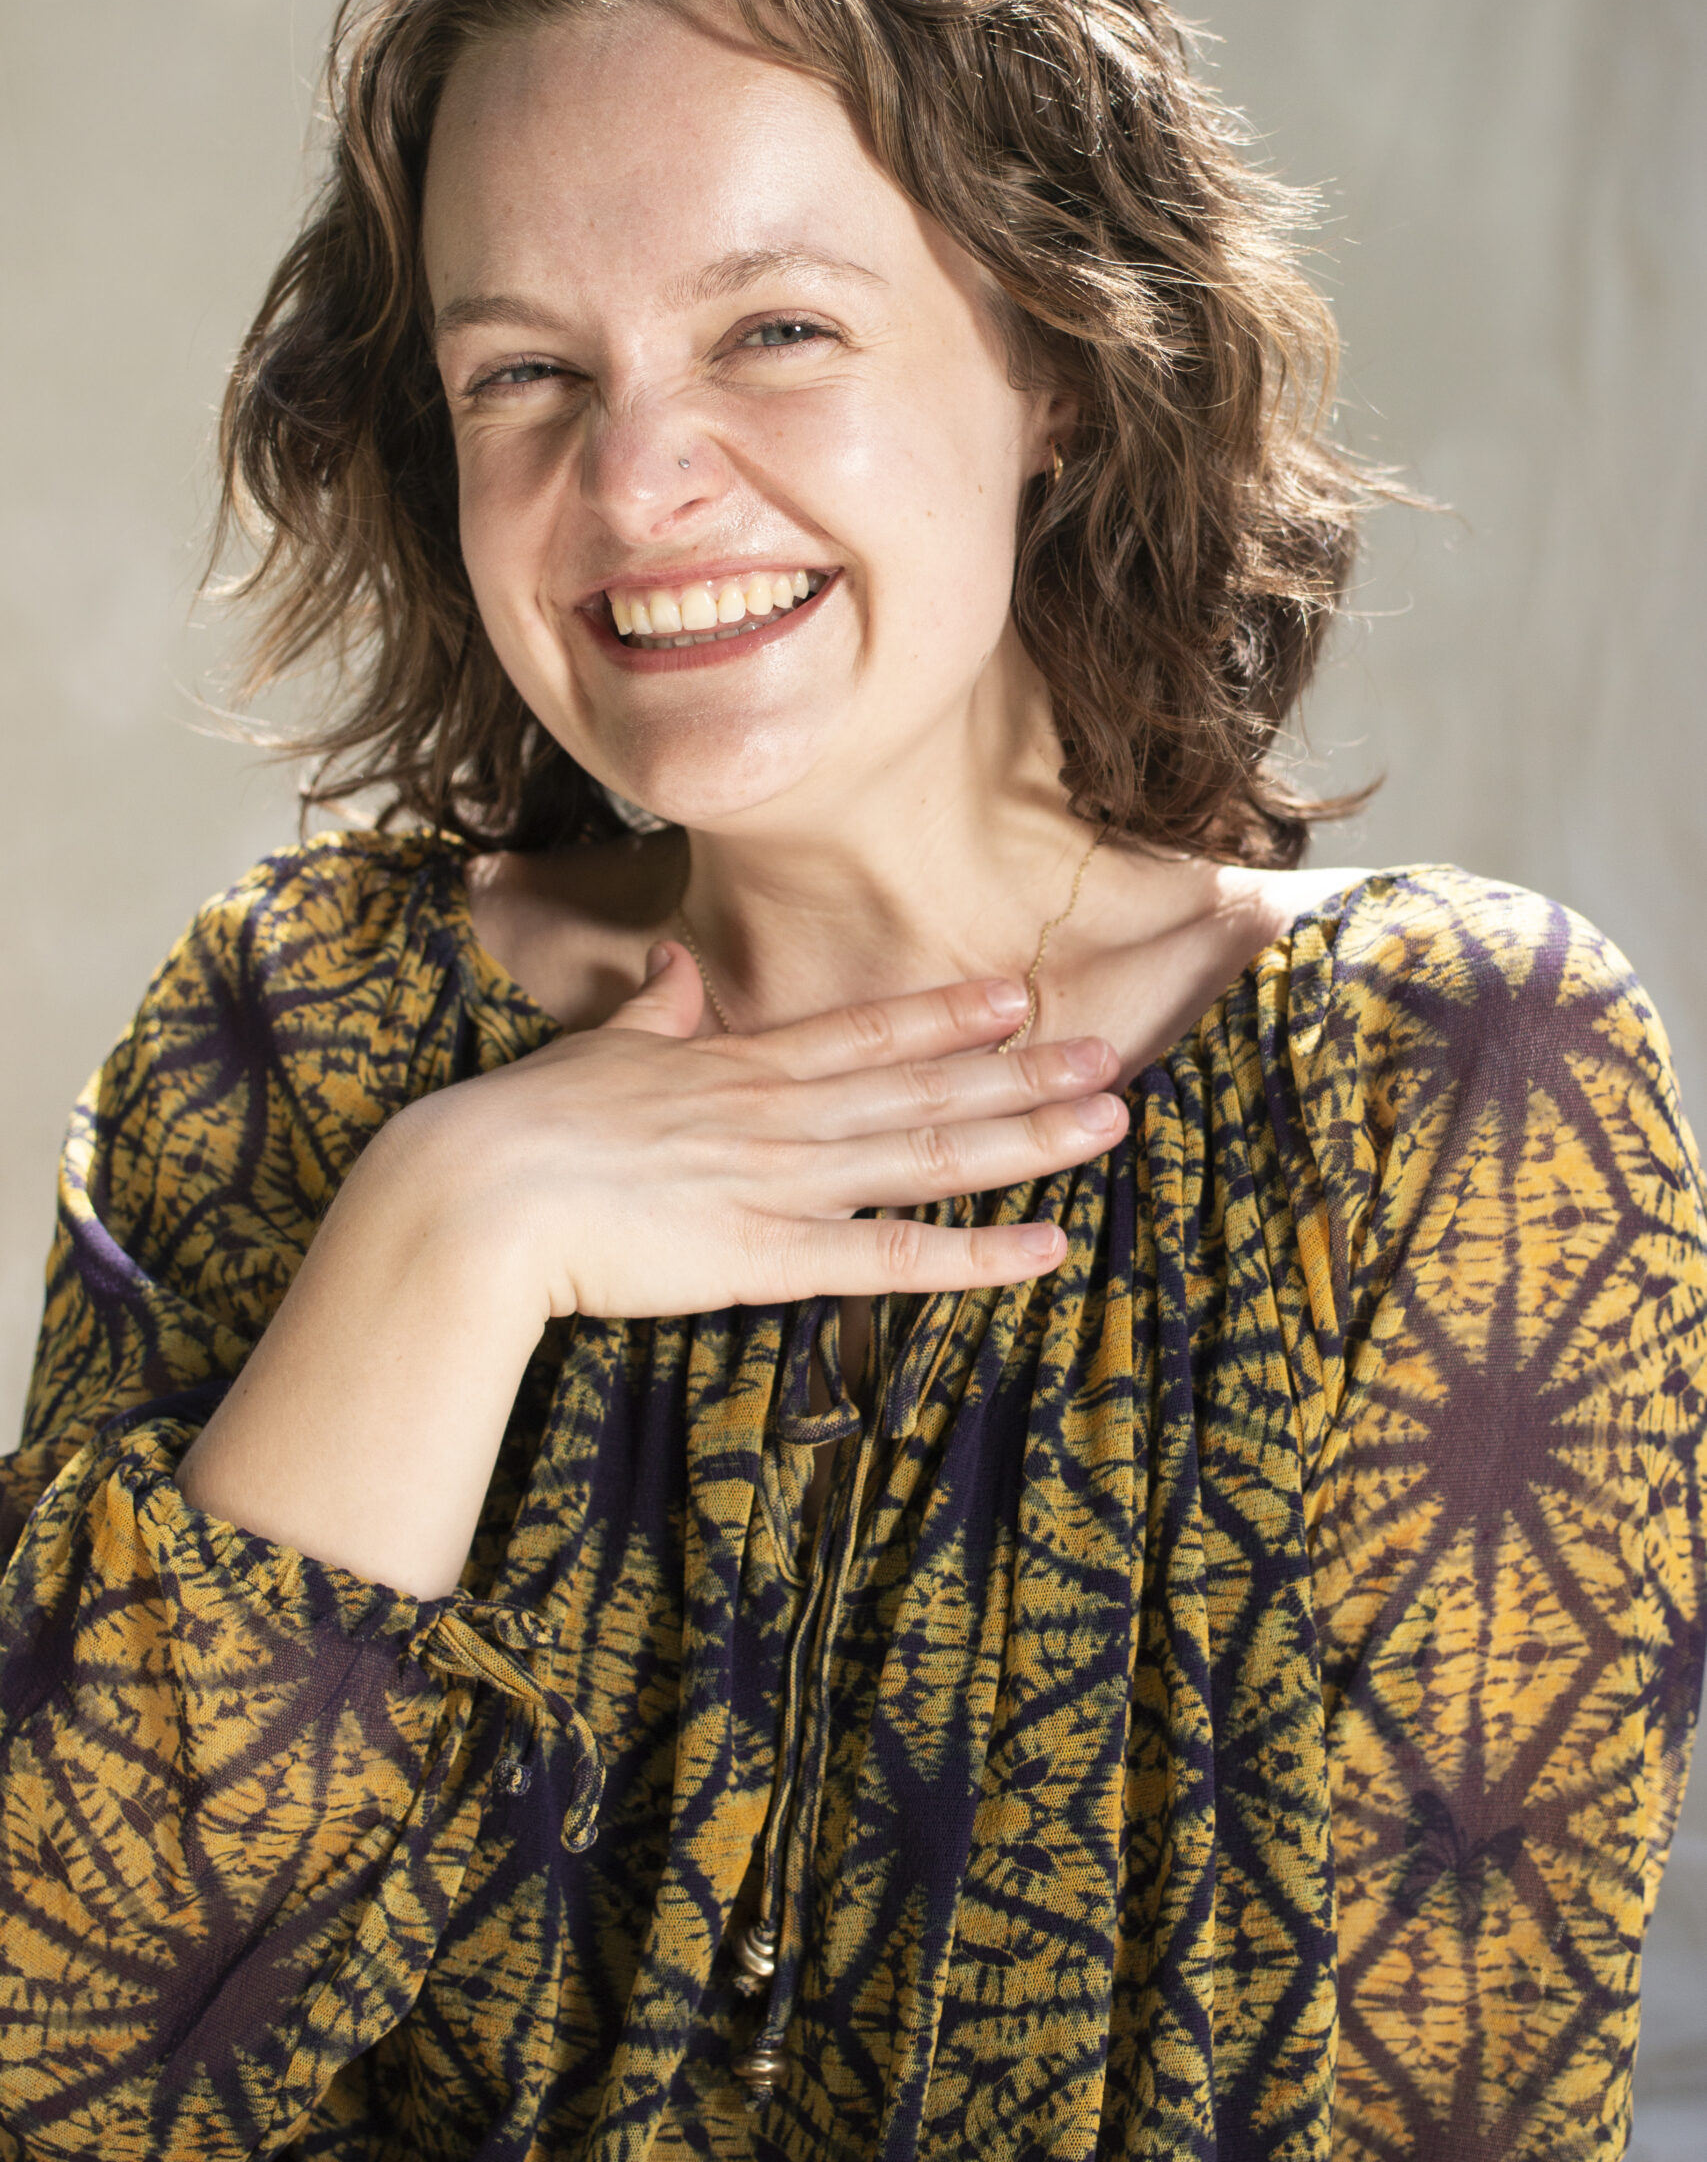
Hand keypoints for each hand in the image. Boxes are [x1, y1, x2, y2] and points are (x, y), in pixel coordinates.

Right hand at [385, 941, 1128, 1325]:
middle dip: (1024, 1073)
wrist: (473, 1195)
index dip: (948, 1015)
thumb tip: (678, 966)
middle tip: (1112, 1055)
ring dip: (1026, 1139)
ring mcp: (780, 1181)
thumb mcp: (598, 1049)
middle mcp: (778, 1112)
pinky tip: (1045, 1248)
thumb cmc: (520, 1125)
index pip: (866, 1031)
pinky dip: (973, 1253)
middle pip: (923, 1087)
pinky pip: (891, 1259)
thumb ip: (655, 1010)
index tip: (1019, 996)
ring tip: (1109, 1122)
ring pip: (927, 1154)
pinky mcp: (767, 1257)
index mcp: (737, 1064)